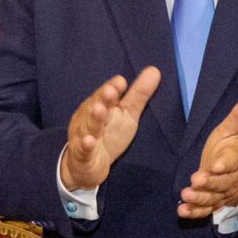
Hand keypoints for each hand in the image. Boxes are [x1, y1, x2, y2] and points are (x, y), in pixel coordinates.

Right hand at [59, 66, 162, 190]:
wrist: (86, 167)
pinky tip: (89, 141)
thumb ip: (138, 95)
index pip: (105, 95)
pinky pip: (83, 150)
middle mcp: (88, 119)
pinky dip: (85, 145)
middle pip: (95, 107)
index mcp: (98, 106)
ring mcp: (83, 136)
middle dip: (102, 99)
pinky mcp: (82, 156)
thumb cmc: (108, 135)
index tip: (121, 81)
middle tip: (111, 90)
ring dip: (93, 119)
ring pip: (88, 127)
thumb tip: (154, 69)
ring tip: (100, 110)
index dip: (112, 88)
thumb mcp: (127, 115)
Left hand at [179, 94, 237, 218]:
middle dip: (209, 182)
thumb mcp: (232, 130)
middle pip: (220, 183)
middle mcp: (228, 179)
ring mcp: (220, 193)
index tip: (216, 164)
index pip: (231, 162)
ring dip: (199, 198)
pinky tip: (182, 211)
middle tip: (196, 179)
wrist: (237, 172)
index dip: (224, 164)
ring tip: (186, 195)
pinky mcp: (211, 203)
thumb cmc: (229, 147)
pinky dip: (194, 212)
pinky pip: (204, 210)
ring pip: (211, 198)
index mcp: (234, 159)